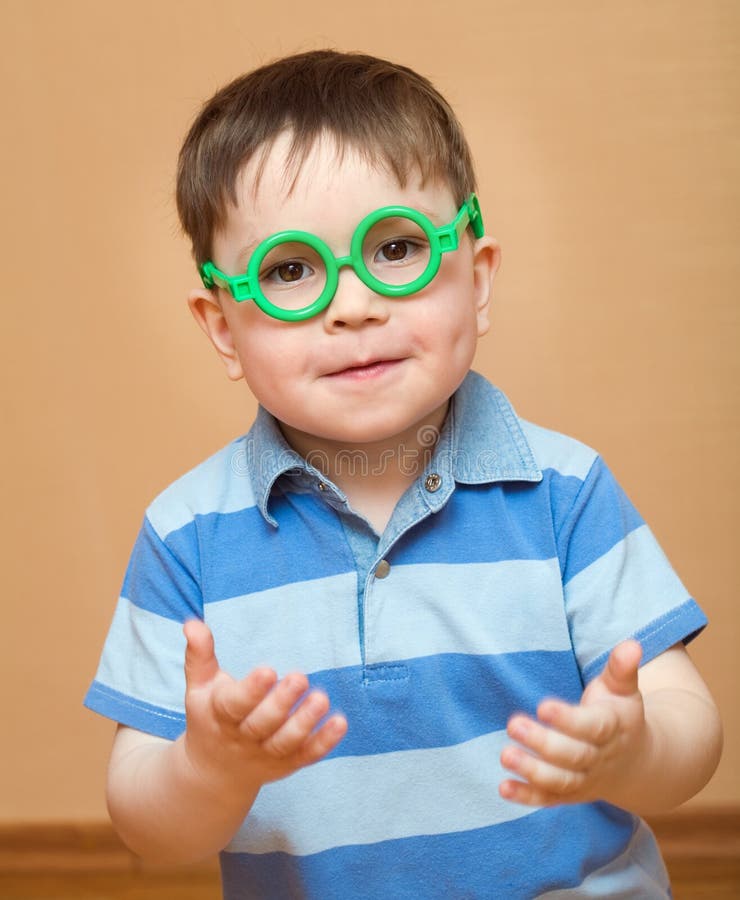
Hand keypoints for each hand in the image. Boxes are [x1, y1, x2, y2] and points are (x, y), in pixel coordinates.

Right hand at [181, 619, 346, 794]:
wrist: (212, 773)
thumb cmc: (209, 717)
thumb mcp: (199, 687)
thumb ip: (199, 655)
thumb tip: (192, 623)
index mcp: (220, 716)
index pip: (234, 705)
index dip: (251, 690)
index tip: (269, 670)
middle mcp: (242, 738)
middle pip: (261, 725)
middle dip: (281, 703)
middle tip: (300, 677)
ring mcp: (265, 754)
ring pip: (285, 743)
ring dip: (304, 723)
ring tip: (322, 699)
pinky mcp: (286, 764)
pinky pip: (306, 756)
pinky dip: (324, 742)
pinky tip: (340, 722)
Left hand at [499, 640, 646, 806]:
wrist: (635, 763)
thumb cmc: (619, 714)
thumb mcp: (623, 689)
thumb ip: (622, 668)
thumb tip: (632, 644)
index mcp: (613, 729)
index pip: (592, 727)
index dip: (568, 720)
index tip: (542, 706)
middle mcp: (599, 759)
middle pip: (572, 756)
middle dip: (543, 743)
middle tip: (513, 724)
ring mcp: (584, 780)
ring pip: (560, 781)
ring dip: (532, 771)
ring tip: (505, 755)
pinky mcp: (569, 795)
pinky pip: (548, 799)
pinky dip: (527, 796)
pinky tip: (503, 788)